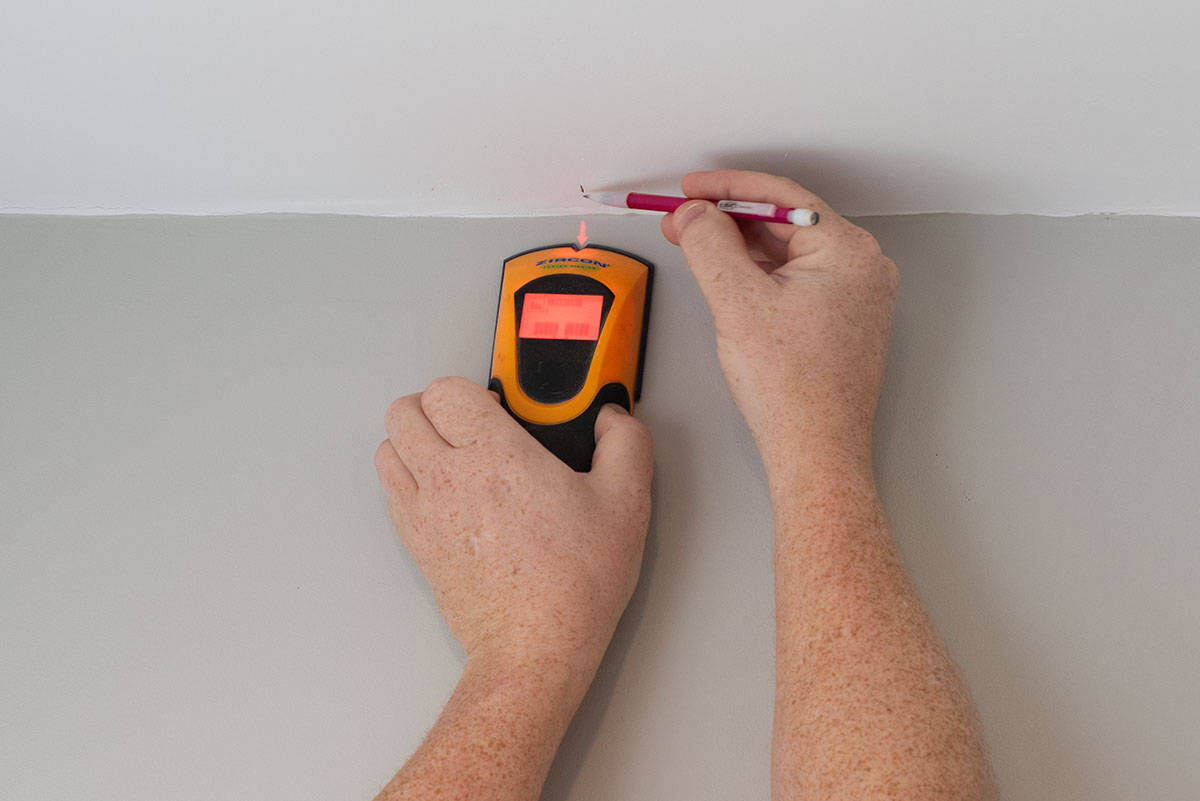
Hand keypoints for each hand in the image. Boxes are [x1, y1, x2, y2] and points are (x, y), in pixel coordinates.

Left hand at [374, 377, 652, 680]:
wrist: (535, 648)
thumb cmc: (574, 582)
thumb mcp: (626, 503)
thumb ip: (626, 443)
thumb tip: (613, 419)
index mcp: (494, 453)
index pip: (445, 390)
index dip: (472, 391)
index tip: (500, 408)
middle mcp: (448, 477)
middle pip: (403, 411)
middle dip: (434, 408)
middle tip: (471, 425)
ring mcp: (424, 513)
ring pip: (387, 448)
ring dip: (413, 442)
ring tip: (452, 455)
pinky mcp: (416, 545)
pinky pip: (390, 491)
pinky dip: (408, 480)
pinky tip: (446, 494)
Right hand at [661, 170, 898, 469]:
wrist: (816, 452)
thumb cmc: (793, 390)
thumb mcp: (737, 302)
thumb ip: (710, 245)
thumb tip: (696, 213)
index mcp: (848, 251)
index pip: (780, 197)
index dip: (726, 188)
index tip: (689, 190)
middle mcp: (861, 268)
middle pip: (784, 223)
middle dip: (728, 220)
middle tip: (682, 222)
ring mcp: (855, 297)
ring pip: (787, 254)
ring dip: (740, 248)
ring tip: (697, 248)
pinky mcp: (842, 322)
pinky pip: (795, 281)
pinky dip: (759, 275)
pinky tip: (729, 279)